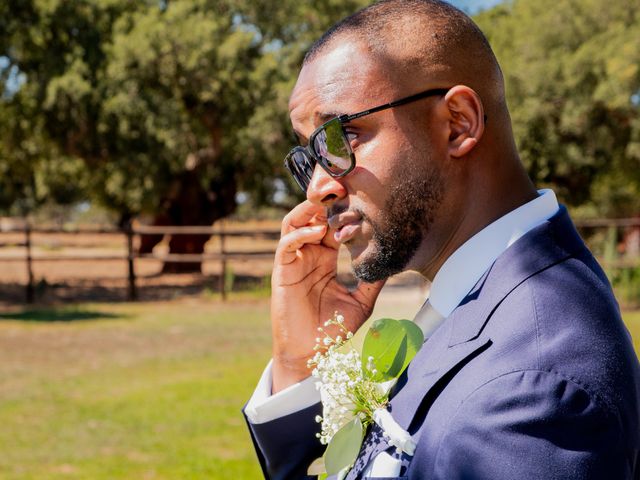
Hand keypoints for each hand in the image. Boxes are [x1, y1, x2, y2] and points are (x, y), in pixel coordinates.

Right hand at [270, 200, 384, 392]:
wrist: (310, 352)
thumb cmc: (332, 328)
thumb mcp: (362, 301)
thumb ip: (375, 280)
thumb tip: (395, 261)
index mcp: (326, 257)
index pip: (333, 224)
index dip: (343, 209)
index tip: (361, 195)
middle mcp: (309, 253)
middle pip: (313, 216)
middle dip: (326, 199)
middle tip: (342, 184)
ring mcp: (294, 260)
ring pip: (295, 223)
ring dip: (309, 210)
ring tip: (327, 201)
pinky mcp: (282, 270)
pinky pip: (287, 244)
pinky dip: (301, 234)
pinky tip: (318, 233)